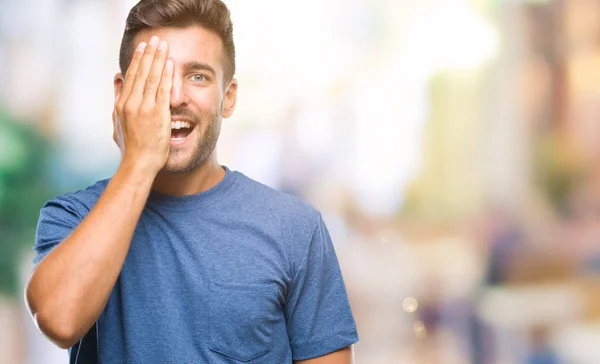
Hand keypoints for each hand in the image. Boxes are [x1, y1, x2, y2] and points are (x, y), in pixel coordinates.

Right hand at [114, 36, 172, 174]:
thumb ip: (117, 98)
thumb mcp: (118, 120)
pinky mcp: (157, 115)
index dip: (138, 59)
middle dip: (149, 54)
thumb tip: (116, 79)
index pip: (132, 76)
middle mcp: (132, 103)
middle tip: (155, 39)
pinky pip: (162, 91)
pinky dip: (166, 76)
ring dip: (158, 59)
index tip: (144, 47)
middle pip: (141, 72)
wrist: (138, 163)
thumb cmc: (131, 146)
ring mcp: (144, 108)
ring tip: (163, 46)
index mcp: (123, 104)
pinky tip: (169, 64)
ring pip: (152, 78)